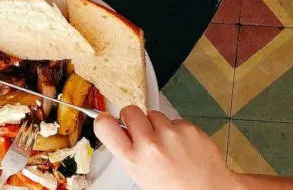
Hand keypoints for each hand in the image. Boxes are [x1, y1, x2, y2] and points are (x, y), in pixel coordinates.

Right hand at [95, 106, 242, 189]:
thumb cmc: (174, 187)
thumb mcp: (141, 174)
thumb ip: (129, 151)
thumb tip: (120, 130)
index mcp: (133, 159)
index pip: (105, 126)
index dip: (104, 120)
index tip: (107, 119)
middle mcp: (150, 144)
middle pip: (129, 110)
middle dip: (133, 118)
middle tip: (142, 131)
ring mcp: (170, 134)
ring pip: (154, 114)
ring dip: (158, 124)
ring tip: (167, 143)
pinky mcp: (188, 128)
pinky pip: (175, 120)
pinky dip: (177, 129)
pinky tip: (182, 145)